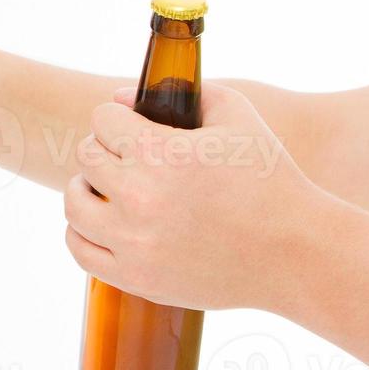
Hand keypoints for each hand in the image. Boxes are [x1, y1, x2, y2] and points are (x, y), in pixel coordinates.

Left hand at [61, 83, 320, 311]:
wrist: (294, 254)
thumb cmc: (269, 180)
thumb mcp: (238, 115)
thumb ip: (183, 92)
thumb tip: (120, 98)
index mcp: (159, 153)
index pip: (101, 120)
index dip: (117, 118)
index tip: (131, 127)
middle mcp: (138, 196)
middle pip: (85, 158)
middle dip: (104, 150)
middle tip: (124, 158)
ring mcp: (133, 241)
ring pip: (74, 204)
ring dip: (86, 189)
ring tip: (106, 190)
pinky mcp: (135, 277)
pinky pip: (79, 250)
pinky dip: (82, 232)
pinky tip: (102, 224)